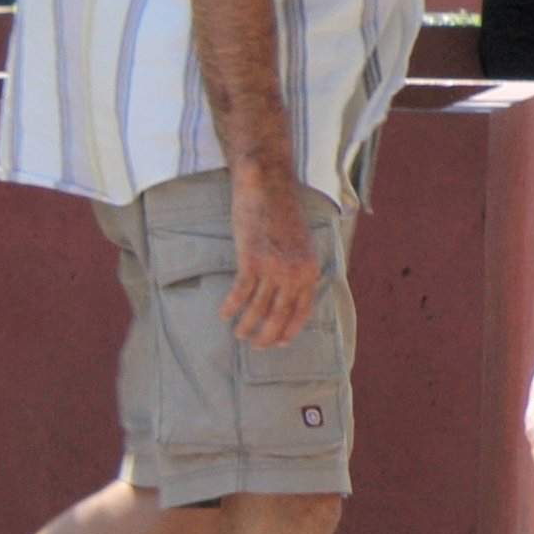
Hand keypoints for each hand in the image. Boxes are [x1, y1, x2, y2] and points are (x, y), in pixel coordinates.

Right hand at [222, 174, 324, 346]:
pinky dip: (231, 307)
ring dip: (246, 325)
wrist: (270, 187)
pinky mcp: (251, 260)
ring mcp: (273, 267)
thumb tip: (290, 293)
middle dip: (267, 335)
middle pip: (280, 316)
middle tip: (256, 346)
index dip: (290, 329)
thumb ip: (298, 268)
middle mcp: (294, 272)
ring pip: (258, 309)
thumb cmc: (283, 215)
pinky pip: (240, 293)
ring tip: (238, 333)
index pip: (303, 310)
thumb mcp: (300, 244)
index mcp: (310, 269)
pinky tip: (224, 314)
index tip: (280, 343)